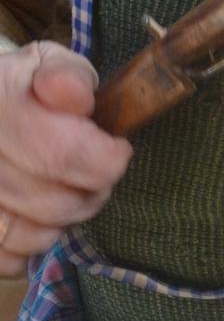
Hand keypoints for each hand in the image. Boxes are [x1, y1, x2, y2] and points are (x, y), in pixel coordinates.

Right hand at [0, 42, 131, 276]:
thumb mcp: (44, 63)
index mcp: (0, 107)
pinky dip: (31, 243)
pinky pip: (9, 257)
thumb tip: (76, 97)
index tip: (116, 147)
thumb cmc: (21, 86)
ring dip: (65, 217)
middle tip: (96, 169)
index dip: (106, 159)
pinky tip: (35, 212)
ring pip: (36, 235)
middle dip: (93, 190)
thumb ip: (67, 76)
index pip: (64, 154)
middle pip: (56, 202)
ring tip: (65, 187)